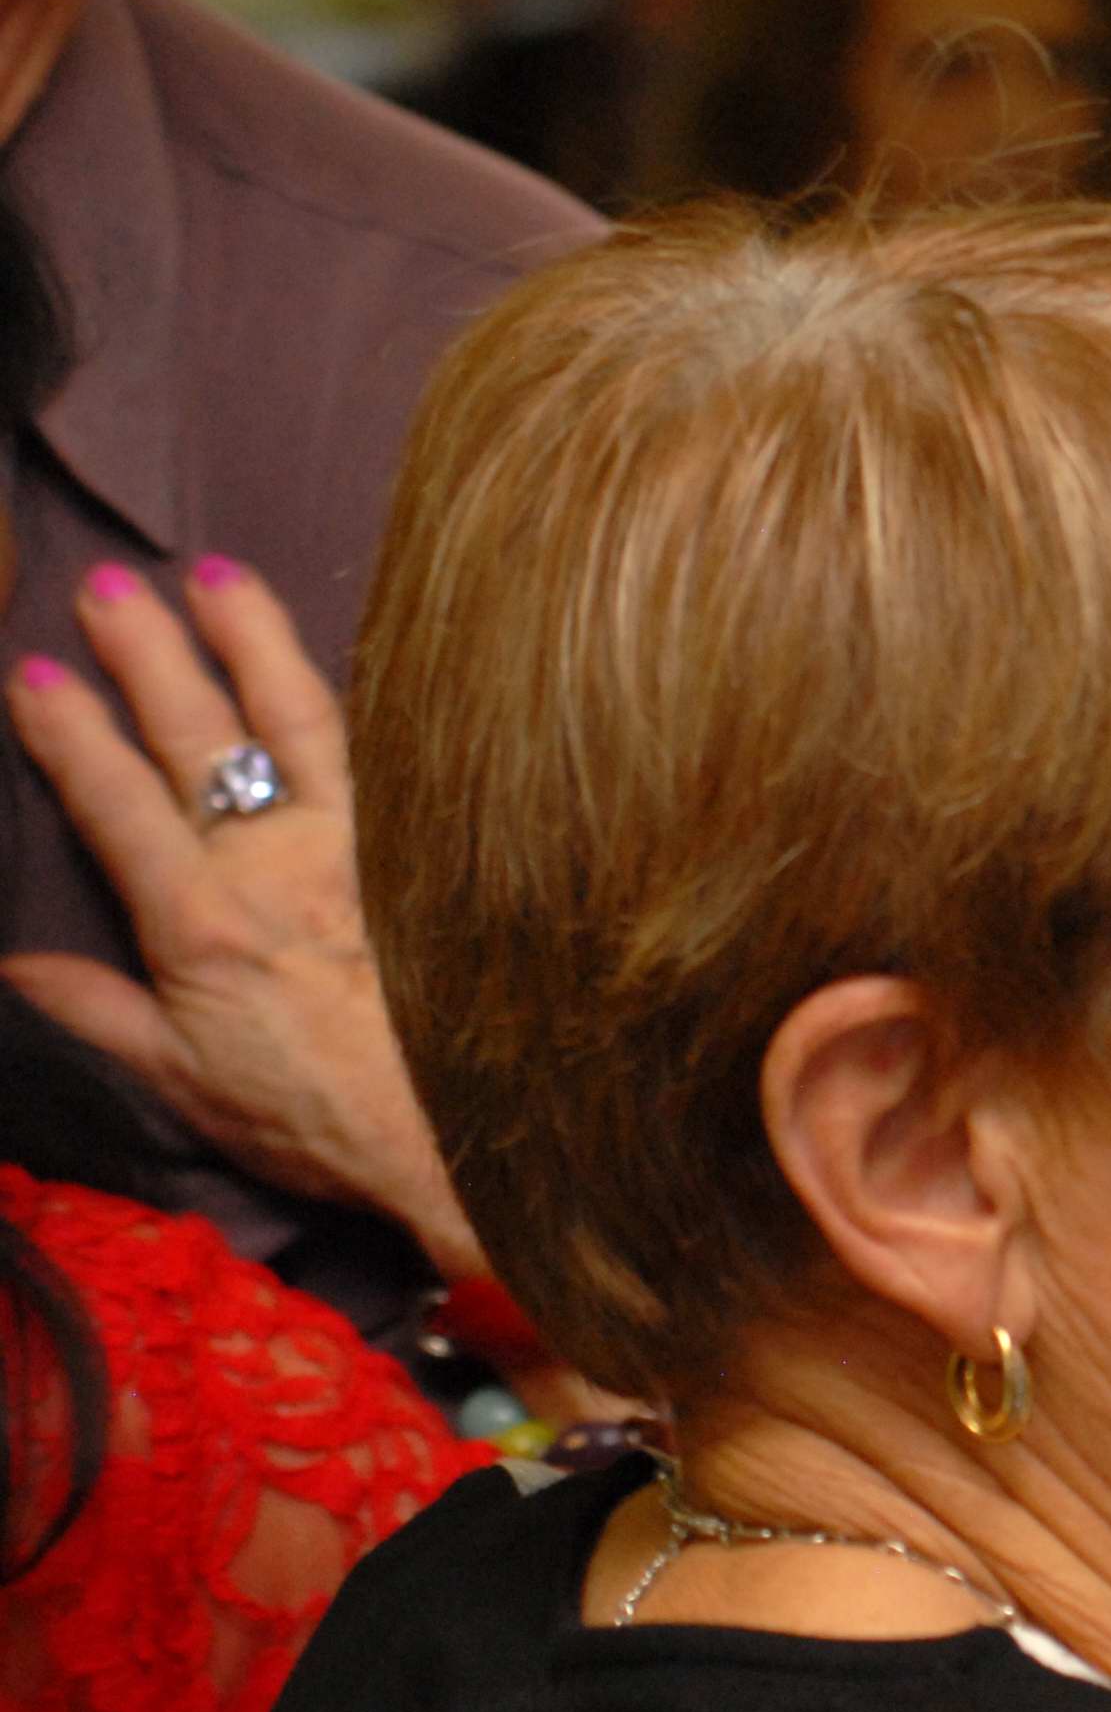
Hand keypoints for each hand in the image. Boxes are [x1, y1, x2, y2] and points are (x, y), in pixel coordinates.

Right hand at [4, 558, 480, 1281]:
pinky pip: (383, 752)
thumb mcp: (183, 1081)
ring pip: (301, 717)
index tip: (35, 670)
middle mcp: (281, 864)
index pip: (119, 804)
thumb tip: (14, 960)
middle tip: (111, 584)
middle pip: (202, 735)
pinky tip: (335, 655)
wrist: (464, 1136)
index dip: (71, 735)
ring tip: (220, 575)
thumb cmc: (319, 1119)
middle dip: (150, 654)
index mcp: (206, 922)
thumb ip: (95, 1010)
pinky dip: (353, 697)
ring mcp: (362, 844)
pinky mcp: (423, 846)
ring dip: (255, 640)